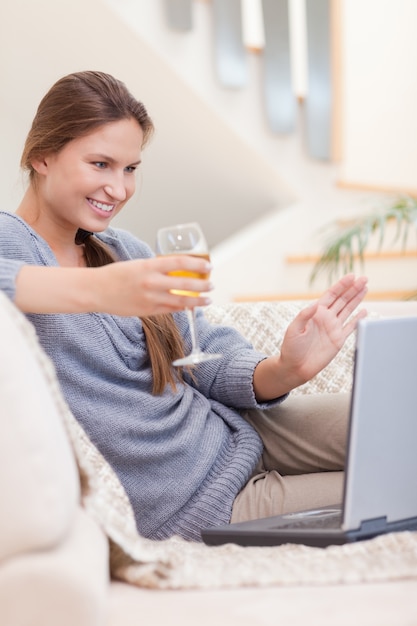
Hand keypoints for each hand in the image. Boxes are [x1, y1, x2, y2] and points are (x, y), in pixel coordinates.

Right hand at [95, 255, 212, 315]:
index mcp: (149, 266)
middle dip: (202, 285)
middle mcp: (151, 282)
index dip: (198, 264)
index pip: (180, 262)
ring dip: (197, 301)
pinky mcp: (147, 311)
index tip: (209, 266)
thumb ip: (156, 268)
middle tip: (212, 285)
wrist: (96, 291)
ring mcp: (150, 298)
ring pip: (181, 301)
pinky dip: (182, 308)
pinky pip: (170, 310)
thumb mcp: (138, 264)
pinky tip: (190, 307)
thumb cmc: (116, 275)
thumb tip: (176, 270)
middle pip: (185, 284)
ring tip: (208, 300)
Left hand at [253, 274, 367, 400]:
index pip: (331, 295)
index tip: (352, 276)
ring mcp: (333, 328)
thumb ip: (304, 316)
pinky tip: (364, 311)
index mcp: (316, 313)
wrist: (295, 367)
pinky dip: (358, 319)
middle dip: (353, 288)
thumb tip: (315, 304)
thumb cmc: (291, 348)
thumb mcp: (294, 330)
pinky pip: (351, 327)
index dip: (341, 285)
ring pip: (348, 310)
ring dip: (357, 299)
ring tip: (366, 287)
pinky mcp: (338, 340)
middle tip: (365, 278)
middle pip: (343, 299)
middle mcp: (326, 318)